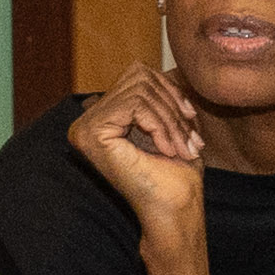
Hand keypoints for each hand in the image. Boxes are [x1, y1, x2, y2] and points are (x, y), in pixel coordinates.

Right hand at [71, 64, 212, 246]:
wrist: (176, 209)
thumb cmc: (176, 173)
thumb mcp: (169, 119)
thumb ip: (156, 92)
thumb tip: (152, 66)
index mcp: (103, 117)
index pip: (137, 74)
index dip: (169, 90)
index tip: (190, 119)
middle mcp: (86, 121)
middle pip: (138, 77)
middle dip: (171, 105)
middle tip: (189, 138)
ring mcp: (84, 128)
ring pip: (139, 90)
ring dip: (170, 119)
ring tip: (182, 146)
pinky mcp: (91, 134)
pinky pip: (134, 105)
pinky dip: (160, 125)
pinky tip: (167, 150)